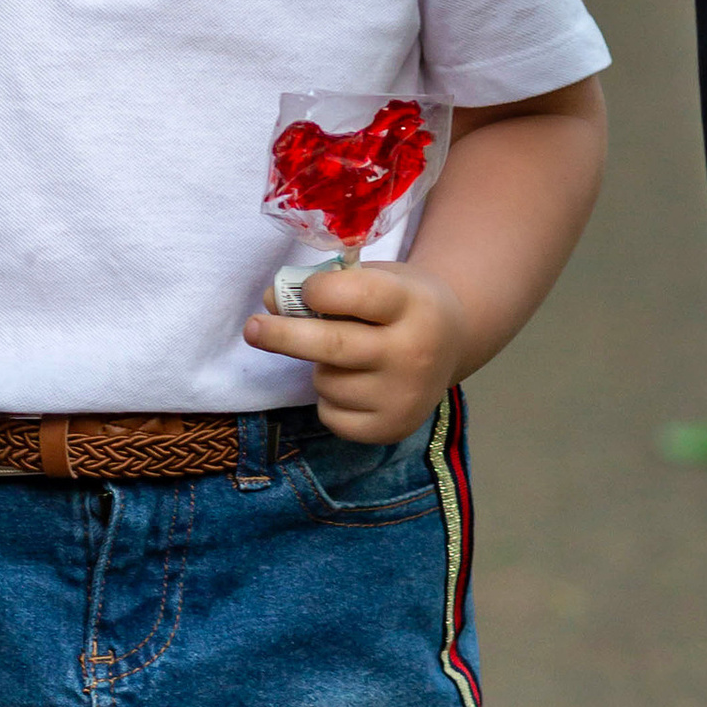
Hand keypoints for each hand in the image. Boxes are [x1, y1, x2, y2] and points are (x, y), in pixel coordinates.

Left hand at [244, 263, 468, 442]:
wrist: (454, 342)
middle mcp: (414, 353)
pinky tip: (355, 383)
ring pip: (327, 381)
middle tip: (252, 328)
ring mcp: (404, 396)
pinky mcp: (391, 428)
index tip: (303, 289)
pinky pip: (331, 414)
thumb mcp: (379, 278)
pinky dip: (329, 398)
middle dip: (283, 335)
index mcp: (413, 304)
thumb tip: (271, 301)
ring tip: (346, 355)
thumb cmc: (403, 301)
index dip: (319, 290)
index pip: (357, 295)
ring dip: (319, 366)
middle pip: (332, 345)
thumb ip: (330, 287)